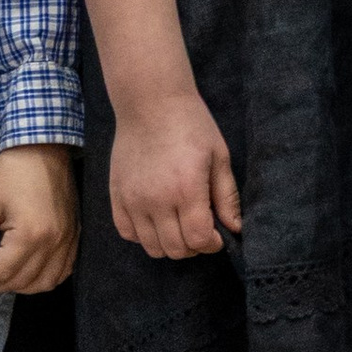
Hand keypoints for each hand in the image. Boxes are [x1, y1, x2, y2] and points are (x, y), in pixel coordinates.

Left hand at [0, 144, 79, 294]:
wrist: (45, 148)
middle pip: (22, 282)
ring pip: (45, 283)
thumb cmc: (13, 171)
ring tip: (5, 271)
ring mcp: (68, 241)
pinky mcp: (75, 236)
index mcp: (30, 236)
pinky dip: (45, 276)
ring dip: (22, 284)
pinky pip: (63, 271)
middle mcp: (53, 244)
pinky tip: (30, 268)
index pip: (2, 275)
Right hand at [108, 92, 239, 257]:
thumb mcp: (219, 157)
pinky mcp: (116, 196)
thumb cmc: (191, 125)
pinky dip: (143, 235)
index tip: (217, 235)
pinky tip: (156, 219)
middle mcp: (156, 200)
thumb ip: (227, 197)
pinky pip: (127, 233)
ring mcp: (133, 200)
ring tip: (179, 224)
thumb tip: (235, 229)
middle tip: (200, 228)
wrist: (151, 103)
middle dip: (193, 246)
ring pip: (151, 247)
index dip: (212, 244)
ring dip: (169, 243)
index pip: (199, 240)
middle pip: (175, 249)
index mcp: (186, 189)